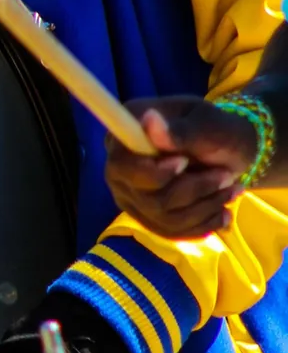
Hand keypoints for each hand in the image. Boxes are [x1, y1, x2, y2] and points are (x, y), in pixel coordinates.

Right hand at [105, 97, 257, 238]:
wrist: (229, 152)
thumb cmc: (217, 130)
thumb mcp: (208, 124)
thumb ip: (181, 129)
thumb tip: (150, 120)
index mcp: (125, 136)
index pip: (122, 165)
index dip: (152, 173)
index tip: (184, 162)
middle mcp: (120, 170)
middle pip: (147, 198)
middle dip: (192, 191)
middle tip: (226, 176)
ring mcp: (132, 197)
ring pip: (163, 218)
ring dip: (205, 207)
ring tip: (232, 189)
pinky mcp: (148, 217)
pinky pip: (171, 232)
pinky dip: (203, 224)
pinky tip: (224, 212)